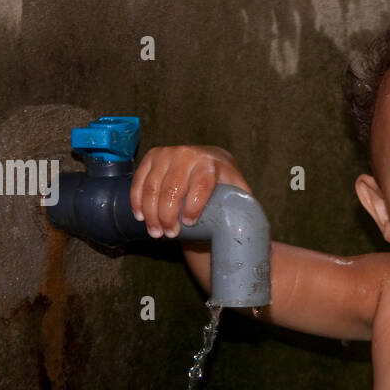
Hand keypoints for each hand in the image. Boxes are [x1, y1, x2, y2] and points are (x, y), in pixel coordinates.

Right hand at [129, 145, 250, 238]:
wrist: (210, 162)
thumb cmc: (225, 184)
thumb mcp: (237, 192)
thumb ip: (244, 209)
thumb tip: (253, 236)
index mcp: (211, 163)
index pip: (200, 185)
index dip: (193, 207)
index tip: (189, 224)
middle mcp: (188, 154)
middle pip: (173, 189)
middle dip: (167, 215)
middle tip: (168, 235)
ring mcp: (167, 153)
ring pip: (153, 186)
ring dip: (151, 212)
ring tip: (155, 232)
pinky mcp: (152, 156)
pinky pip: (139, 180)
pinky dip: (137, 200)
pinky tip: (140, 217)